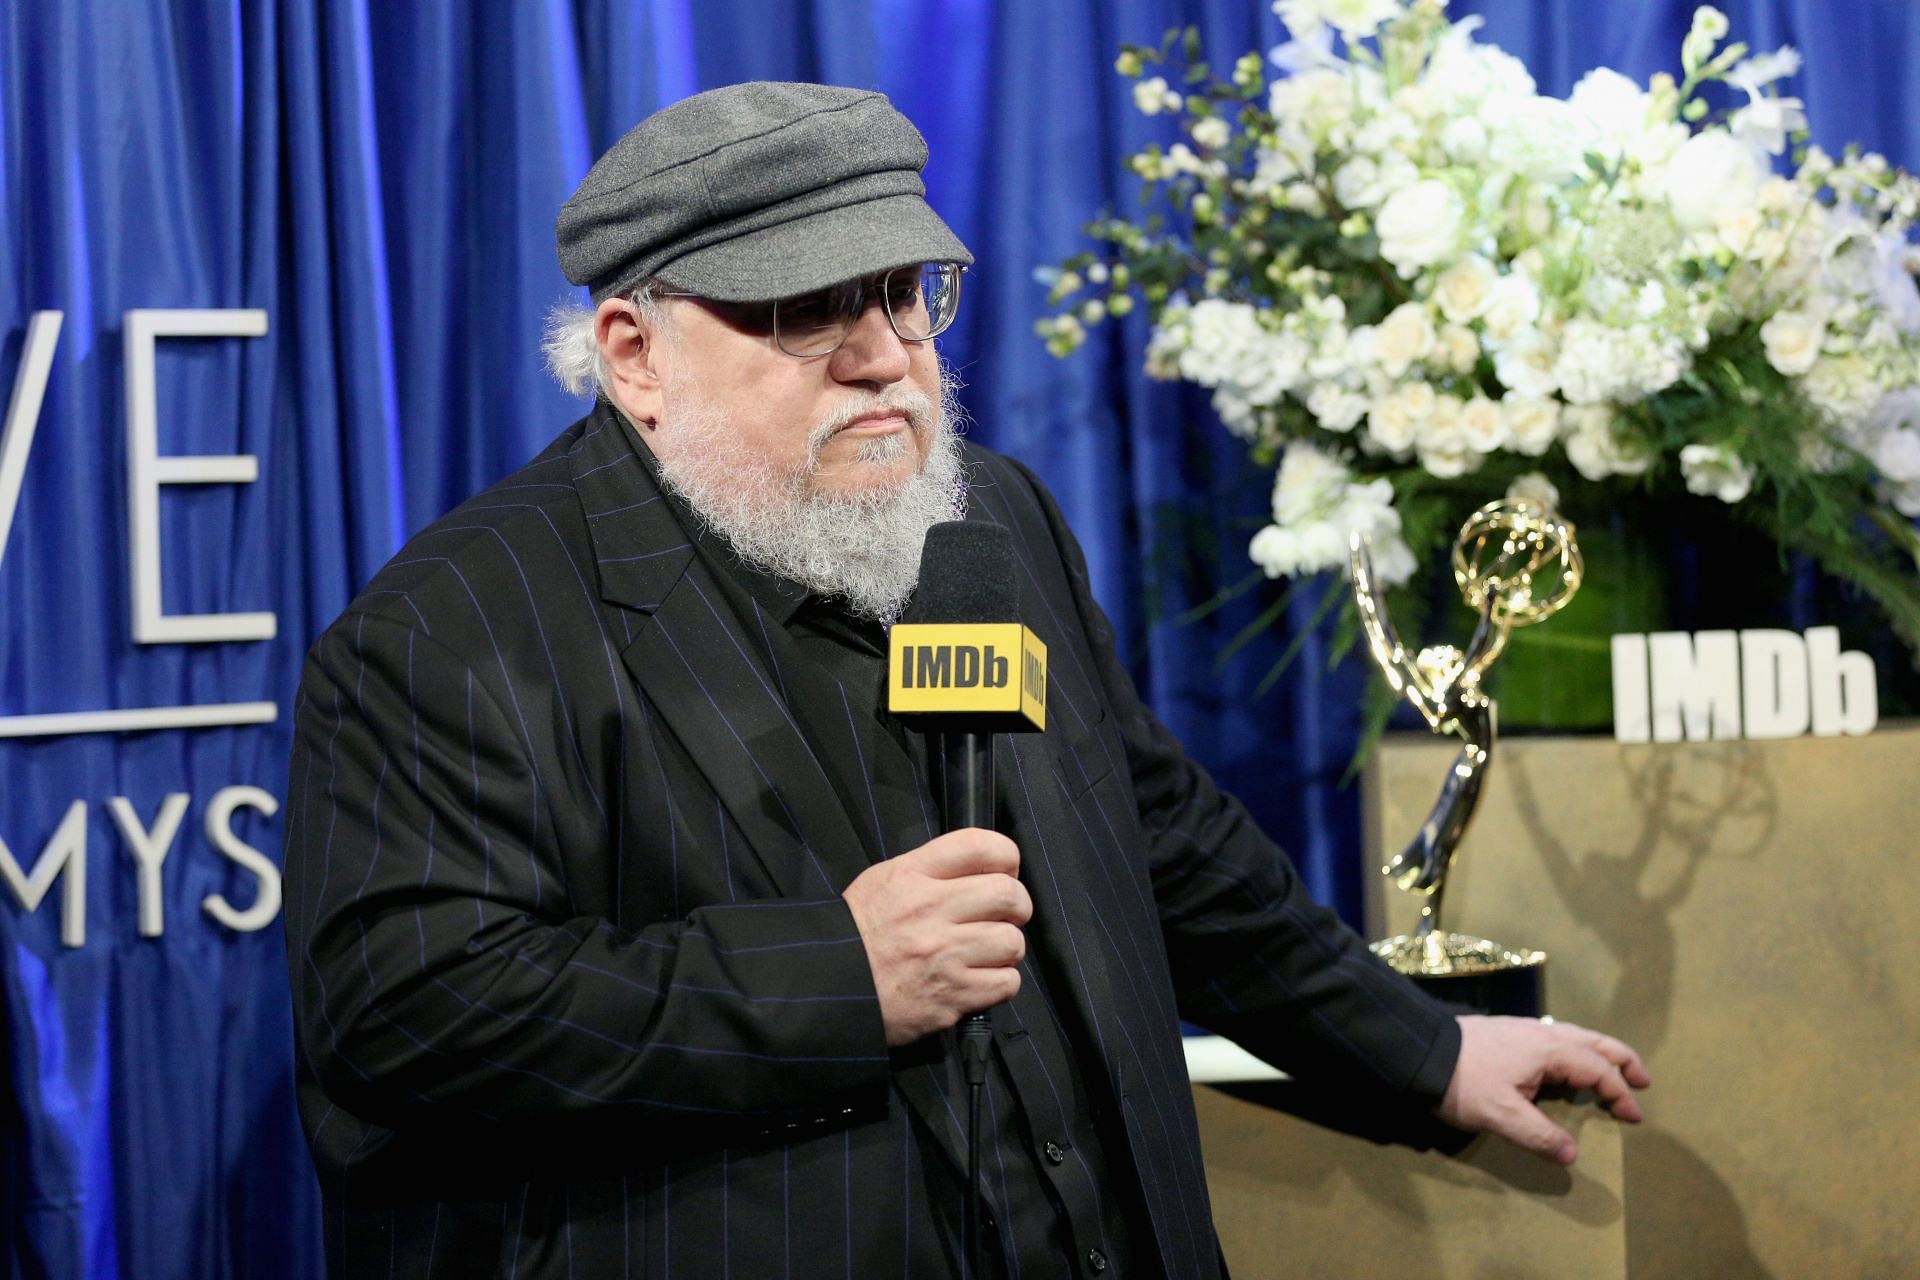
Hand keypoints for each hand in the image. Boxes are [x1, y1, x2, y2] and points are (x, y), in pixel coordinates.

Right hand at [842, 829, 1032, 1046]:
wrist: (825, 988)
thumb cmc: (855, 933)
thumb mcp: (883, 881)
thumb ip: (931, 870)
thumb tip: (981, 872)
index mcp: (912, 875)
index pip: (981, 847)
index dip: (1006, 858)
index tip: (1004, 873)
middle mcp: (931, 910)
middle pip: (1008, 895)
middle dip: (1017, 905)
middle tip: (1006, 916)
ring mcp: (943, 956)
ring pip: (1012, 943)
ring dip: (1007, 949)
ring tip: (987, 952)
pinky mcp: (950, 996)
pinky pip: (1005, 984)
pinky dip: (1000, 983)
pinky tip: (981, 980)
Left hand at [1436, 1014, 1650, 1164]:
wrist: (1421, 1052)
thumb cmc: (1463, 1082)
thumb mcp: (1501, 1115)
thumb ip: (1539, 1136)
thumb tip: (1572, 1155)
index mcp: (1549, 1050)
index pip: (1598, 1069)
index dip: (1620, 1093)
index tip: (1633, 1117)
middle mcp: (1543, 1034)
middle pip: (1595, 1042)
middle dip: (1622, 1060)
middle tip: (1644, 1080)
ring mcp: (1526, 1030)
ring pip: (1576, 1036)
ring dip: (1600, 1053)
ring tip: (1614, 1071)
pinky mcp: (1510, 1033)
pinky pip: (1558, 1038)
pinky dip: (1578, 1050)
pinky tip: (1569, 1065)